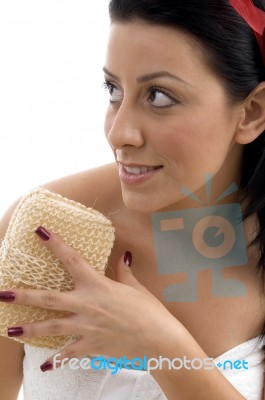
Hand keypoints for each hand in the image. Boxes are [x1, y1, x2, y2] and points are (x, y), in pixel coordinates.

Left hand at [0, 226, 180, 370]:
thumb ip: (123, 271)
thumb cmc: (149, 310)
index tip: (39, 232)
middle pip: (49, 299)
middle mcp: (87, 305)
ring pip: (52, 328)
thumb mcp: (135, 287)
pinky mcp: (91, 346)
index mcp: (97, 286)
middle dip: (24, 296)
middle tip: (3, 294)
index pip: (72, 260)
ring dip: (29, 330)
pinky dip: (57, 360)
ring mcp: (87, 327)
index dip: (55, 244)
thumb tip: (123, 255)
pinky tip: (45, 365)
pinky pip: (70, 354)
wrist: (158, 339)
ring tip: (10, 331)